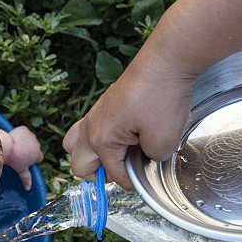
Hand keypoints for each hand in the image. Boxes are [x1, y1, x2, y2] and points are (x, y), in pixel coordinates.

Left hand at [0, 126, 42, 190]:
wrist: (7, 147)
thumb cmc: (14, 160)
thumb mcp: (21, 170)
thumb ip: (26, 178)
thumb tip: (28, 189)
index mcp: (38, 155)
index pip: (38, 157)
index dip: (32, 159)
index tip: (25, 160)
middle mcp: (37, 144)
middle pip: (34, 147)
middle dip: (29, 150)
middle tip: (18, 154)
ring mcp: (31, 136)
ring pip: (29, 139)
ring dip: (24, 141)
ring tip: (15, 146)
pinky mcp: (24, 129)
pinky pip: (22, 131)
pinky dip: (19, 134)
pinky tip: (13, 138)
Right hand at [63, 55, 195, 189]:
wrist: (167, 60)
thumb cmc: (162, 95)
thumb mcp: (164, 139)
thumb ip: (154, 158)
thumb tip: (150, 156)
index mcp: (101, 140)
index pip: (110, 172)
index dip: (127, 182)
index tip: (140, 182)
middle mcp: (91, 128)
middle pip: (78, 164)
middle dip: (97, 174)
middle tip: (121, 171)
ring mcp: (96, 113)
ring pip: (74, 143)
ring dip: (89, 154)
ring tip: (111, 155)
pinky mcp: (105, 103)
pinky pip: (87, 127)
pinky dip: (98, 136)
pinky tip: (122, 134)